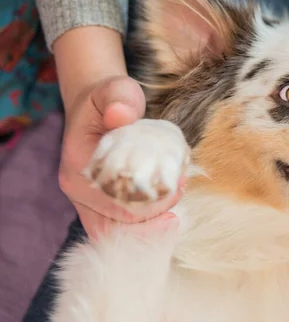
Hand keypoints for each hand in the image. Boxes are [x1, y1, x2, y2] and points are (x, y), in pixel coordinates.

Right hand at [59, 76, 183, 238]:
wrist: (97, 107)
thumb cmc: (109, 99)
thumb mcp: (116, 90)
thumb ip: (119, 98)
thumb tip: (121, 114)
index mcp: (77, 168)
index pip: (113, 203)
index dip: (147, 205)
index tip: (176, 191)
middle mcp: (78, 190)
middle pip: (113, 227)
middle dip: (149, 222)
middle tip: (178, 207)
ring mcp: (87, 200)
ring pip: (116, 231)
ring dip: (148, 225)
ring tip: (175, 208)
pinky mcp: (101, 204)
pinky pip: (120, 226)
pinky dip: (145, 222)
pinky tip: (167, 207)